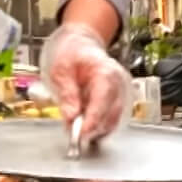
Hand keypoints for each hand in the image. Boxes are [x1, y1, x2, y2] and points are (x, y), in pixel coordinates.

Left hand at [40, 22, 127, 147]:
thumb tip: (71, 116)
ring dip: (95, 129)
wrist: (81, 44)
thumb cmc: (71, 54)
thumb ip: (67, 93)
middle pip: (111, 114)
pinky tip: (83, 125)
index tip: (80, 135)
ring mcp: (121, 93)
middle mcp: (118, 84)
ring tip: (75, 130)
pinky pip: (111, 118)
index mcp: (105, 73)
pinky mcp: (118, 100)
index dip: (93, 121)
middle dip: (93, 129)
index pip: (103, 101)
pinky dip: (98, 125)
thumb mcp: (60, 70)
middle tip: (73, 137)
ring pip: (113, 120)